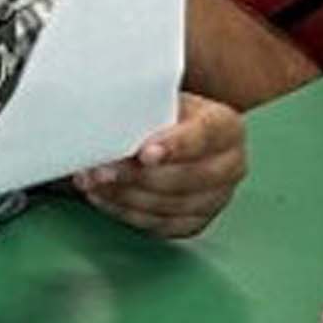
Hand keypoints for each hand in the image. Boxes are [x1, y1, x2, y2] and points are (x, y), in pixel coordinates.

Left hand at [73, 93, 246, 238]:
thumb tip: (108, 108)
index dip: (174, 146)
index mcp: (227, 127)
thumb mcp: (165, 96)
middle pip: (185, 178)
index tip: (144, 153)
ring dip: (125, 197)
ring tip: (93, 182)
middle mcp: (230, 166)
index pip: (204, 136)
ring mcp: (216, 200)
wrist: (180, 132)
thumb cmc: (169, 111)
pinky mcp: (195, 222)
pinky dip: (127, 213)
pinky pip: (159, 225)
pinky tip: (105, 198)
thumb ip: (148, 104)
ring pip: (169, 207)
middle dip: (137, 177)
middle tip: (101, 170)